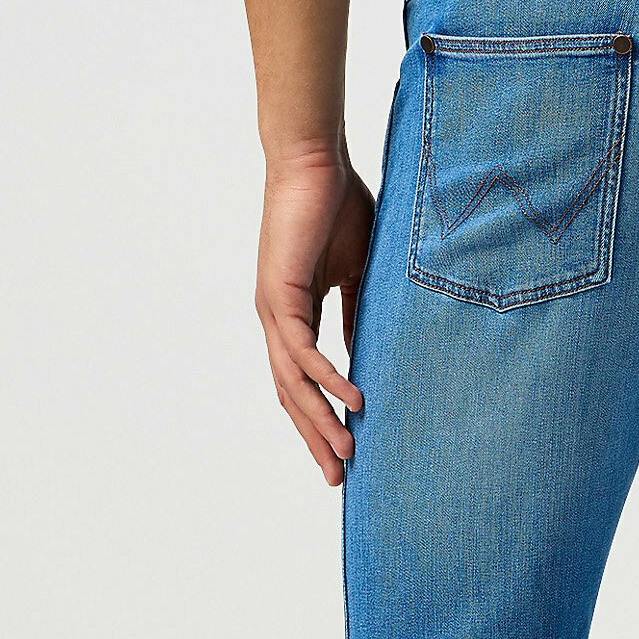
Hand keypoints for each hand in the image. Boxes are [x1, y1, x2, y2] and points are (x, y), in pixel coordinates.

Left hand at [255, 148, 371, 484]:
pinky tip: (353, 401)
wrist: (313, 161)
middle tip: (339, 477)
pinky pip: (305, 351)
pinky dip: (328, 378)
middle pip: (291, 395)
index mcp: (293, 315)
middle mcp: (277, 320)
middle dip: (315, 438)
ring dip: (319, 421)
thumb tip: (365, 358)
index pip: (302, 381)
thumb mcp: (357, 273)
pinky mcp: (280, 294)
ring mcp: (274, 310)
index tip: (345, 452)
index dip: (321, 418)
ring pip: (293, 383)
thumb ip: (358, 315)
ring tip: (347, 453)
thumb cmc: (338, 205)